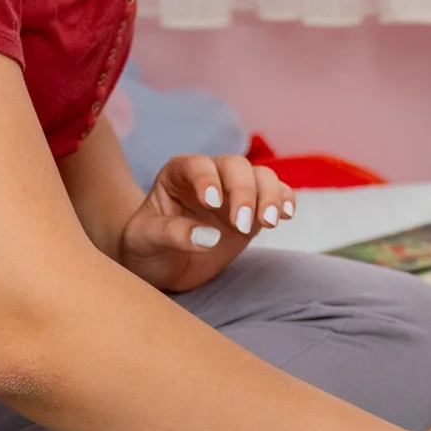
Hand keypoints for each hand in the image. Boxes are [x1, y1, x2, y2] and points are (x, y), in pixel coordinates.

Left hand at [117, 154, 295, 291]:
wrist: (159, 265)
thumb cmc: (144, 247)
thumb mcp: (143, 240)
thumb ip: (170, 233)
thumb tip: (206, 236)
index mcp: (177, 175)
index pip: (196, 165)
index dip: (207, 178)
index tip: (212, 203)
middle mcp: (210, 177)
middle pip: (235, 166)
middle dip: (243, 191)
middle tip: (241, 225)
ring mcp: (234, 193)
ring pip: (261, 177)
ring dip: (269, 196)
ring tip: (269, 223)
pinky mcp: (253, 211)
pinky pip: (276, 196)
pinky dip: (285, 201)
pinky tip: (287, 215)